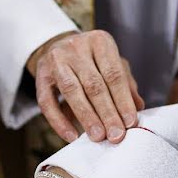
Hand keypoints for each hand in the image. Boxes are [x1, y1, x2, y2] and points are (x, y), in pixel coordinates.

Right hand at [27, 30, 144, 143]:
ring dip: (86, 117)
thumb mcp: (112, 64)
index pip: (114, 74)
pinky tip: (71, 136)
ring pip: (72, 91)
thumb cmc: (92, 60)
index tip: (130, 122)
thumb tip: (138, 107)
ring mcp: (56, 59)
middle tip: (116, 135)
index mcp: (100, 42)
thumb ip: (126, 83)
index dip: (123, 100)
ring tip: (98, 136)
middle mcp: (76, 46)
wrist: (58, 47)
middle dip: (107, 113)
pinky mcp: (40, 75)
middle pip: (94, 84)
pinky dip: (59, 121)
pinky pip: (47, 101)